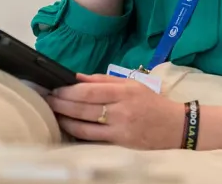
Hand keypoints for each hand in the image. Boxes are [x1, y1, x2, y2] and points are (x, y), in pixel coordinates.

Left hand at [46, 73, 183, 149]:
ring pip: (84, 125)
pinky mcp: (118, 144)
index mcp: (123, 92)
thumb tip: (78, 77)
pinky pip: (92, 138)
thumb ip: (105, 80)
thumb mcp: (131, 84)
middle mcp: (120, 111)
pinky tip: (66, 126)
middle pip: (84, 107)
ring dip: (64, 118)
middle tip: (48, 98)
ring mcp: (118, 129)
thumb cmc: (151, 102)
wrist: (174, 127)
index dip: (70, 90)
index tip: (56, 87)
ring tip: (52, 112)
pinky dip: (76, 132)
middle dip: (62, 103)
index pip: (90, 90)